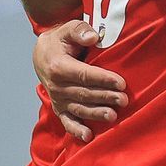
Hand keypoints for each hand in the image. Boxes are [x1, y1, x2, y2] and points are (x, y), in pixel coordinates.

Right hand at [34, 19, 128, 141]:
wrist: (42, 55)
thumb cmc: (60, 41)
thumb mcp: (67, 28)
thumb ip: (80, 30)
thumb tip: (93, 37)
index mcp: (58, 67)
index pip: (84, 75)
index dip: (103, 79)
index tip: (121, 83)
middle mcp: (56, 86)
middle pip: (84, 93)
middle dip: (105, 97)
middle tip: (124, 100)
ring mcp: (58, 99)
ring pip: (80, 108)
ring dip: (96, 113)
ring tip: (113, 116)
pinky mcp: (60, 108)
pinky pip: (67, 121)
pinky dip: (76, 130)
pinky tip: (88, 136)